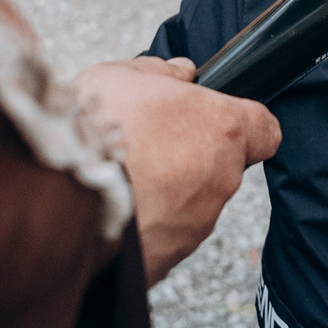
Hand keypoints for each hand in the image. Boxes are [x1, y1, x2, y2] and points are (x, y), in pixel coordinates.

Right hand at [72, 57, 279, 282]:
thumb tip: (181, 73)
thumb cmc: (93, 134)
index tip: (211, 118)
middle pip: (221, 165)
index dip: (241, 123)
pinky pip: (164, 233)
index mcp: (221, 128)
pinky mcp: (171, 257)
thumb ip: (157, 70)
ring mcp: (198, 223)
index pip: (265, 130)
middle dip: (190, 155)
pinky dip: (145, 221)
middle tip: (146, 143)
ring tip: (119, 177)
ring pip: (192, 201)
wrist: (62, 205)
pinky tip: (111, 206)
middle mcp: (221, 180)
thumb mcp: (117, 77)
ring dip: (165, 190)